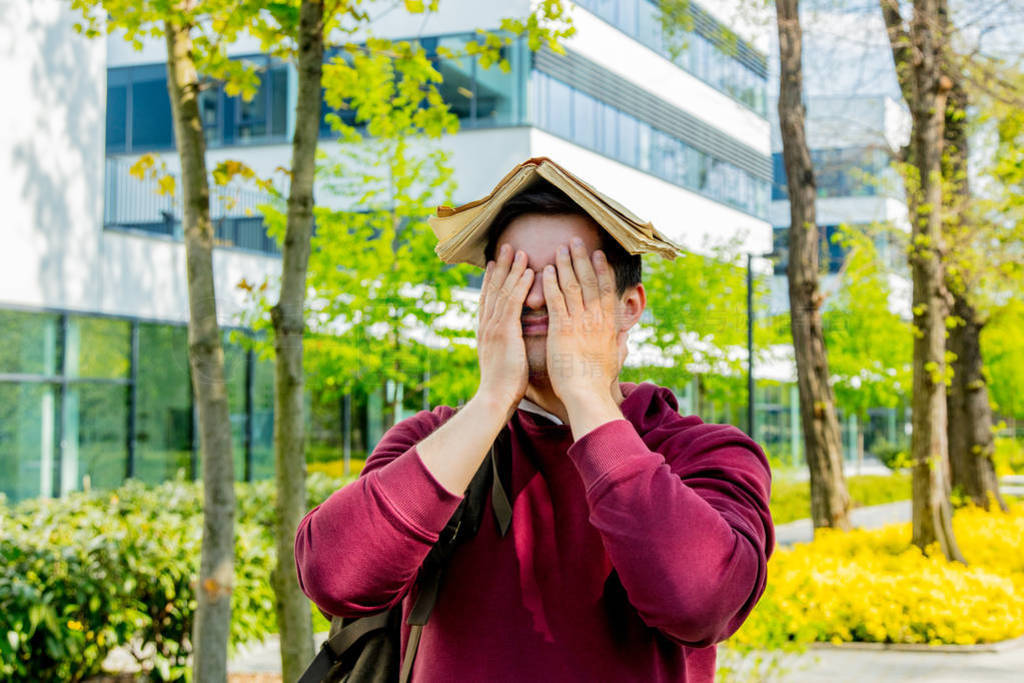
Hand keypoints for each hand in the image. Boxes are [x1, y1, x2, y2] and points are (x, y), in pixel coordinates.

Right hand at [476, 244, 533, 412]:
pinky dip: (520, 284)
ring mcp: (493, 327)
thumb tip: (512, 344)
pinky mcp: (504, 331)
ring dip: (512, 269)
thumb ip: (506, 348)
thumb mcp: (503, 361)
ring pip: (503, 291)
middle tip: (506, 247)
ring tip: (519, 250)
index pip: (489, 299)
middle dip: (500, 267)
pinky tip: (528, 271)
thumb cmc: (503, 387)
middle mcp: (487, 325)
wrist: (495, 399)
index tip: (496, 263)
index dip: (493, 279)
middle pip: (493, 289)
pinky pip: (513, 302)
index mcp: (486, 332)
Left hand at [541, 238, 622, 407]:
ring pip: (572, 285)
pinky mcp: (561, 329)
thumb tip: (623, 338)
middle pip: (590, 281)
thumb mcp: (614, 359)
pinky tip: (544, 270)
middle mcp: (595, 318)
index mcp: (608, 324)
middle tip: (576, 241)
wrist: (587, 394)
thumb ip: (618, 345)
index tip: (599, 254)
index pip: (606, 289)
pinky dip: (550, 283)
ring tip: (559, 248)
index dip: (602, 269)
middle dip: (582, 258)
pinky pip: (555, 300)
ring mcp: (579, 322)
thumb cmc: (599, 382)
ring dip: (565, 264)